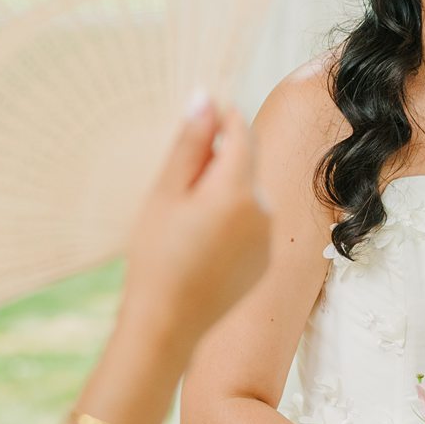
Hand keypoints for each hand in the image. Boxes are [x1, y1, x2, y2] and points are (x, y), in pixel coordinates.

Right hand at [119, 98, 269, 355]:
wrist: (166, 326)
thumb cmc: (156, 258)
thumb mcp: (166, 194)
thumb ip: (190, 143)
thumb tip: (206, 97)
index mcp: (238, 190)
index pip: (241, 133)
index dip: (221, 119)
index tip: (199, 119)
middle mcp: (264, 211)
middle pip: (243, 165)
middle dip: (215, 164)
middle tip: (176, 190)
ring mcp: (268, 238)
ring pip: (246, 195)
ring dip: (222, 193)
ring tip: (184, 225)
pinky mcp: (266, 260)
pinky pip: (250, 225)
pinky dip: (230, 223)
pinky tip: (200, 248)